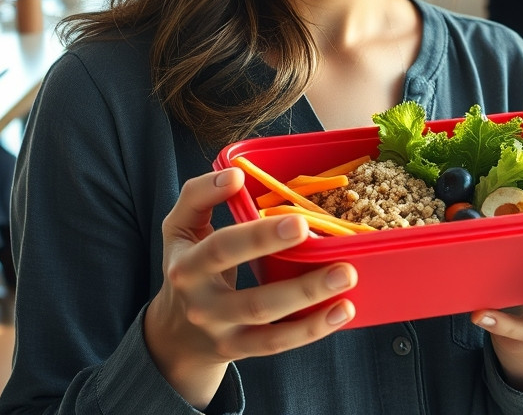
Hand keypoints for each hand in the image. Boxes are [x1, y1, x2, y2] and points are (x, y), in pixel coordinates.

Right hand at [144, 169, 354, 406]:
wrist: (176, 335)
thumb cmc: (187, 267)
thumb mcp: (179, 229)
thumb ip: (198, 196)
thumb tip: (234, 174)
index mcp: (186, 266)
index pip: (218, 247)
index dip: (250, 230)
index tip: (272, 200)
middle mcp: (201, 303)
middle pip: (242, 285)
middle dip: (275, 256)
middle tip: (311, 230)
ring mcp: (222, 330)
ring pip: (265, 316)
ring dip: (309, 296)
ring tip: (346, 274)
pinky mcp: (241, 349)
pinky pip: (278, 342)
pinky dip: (312, 328)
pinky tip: (343, 310)